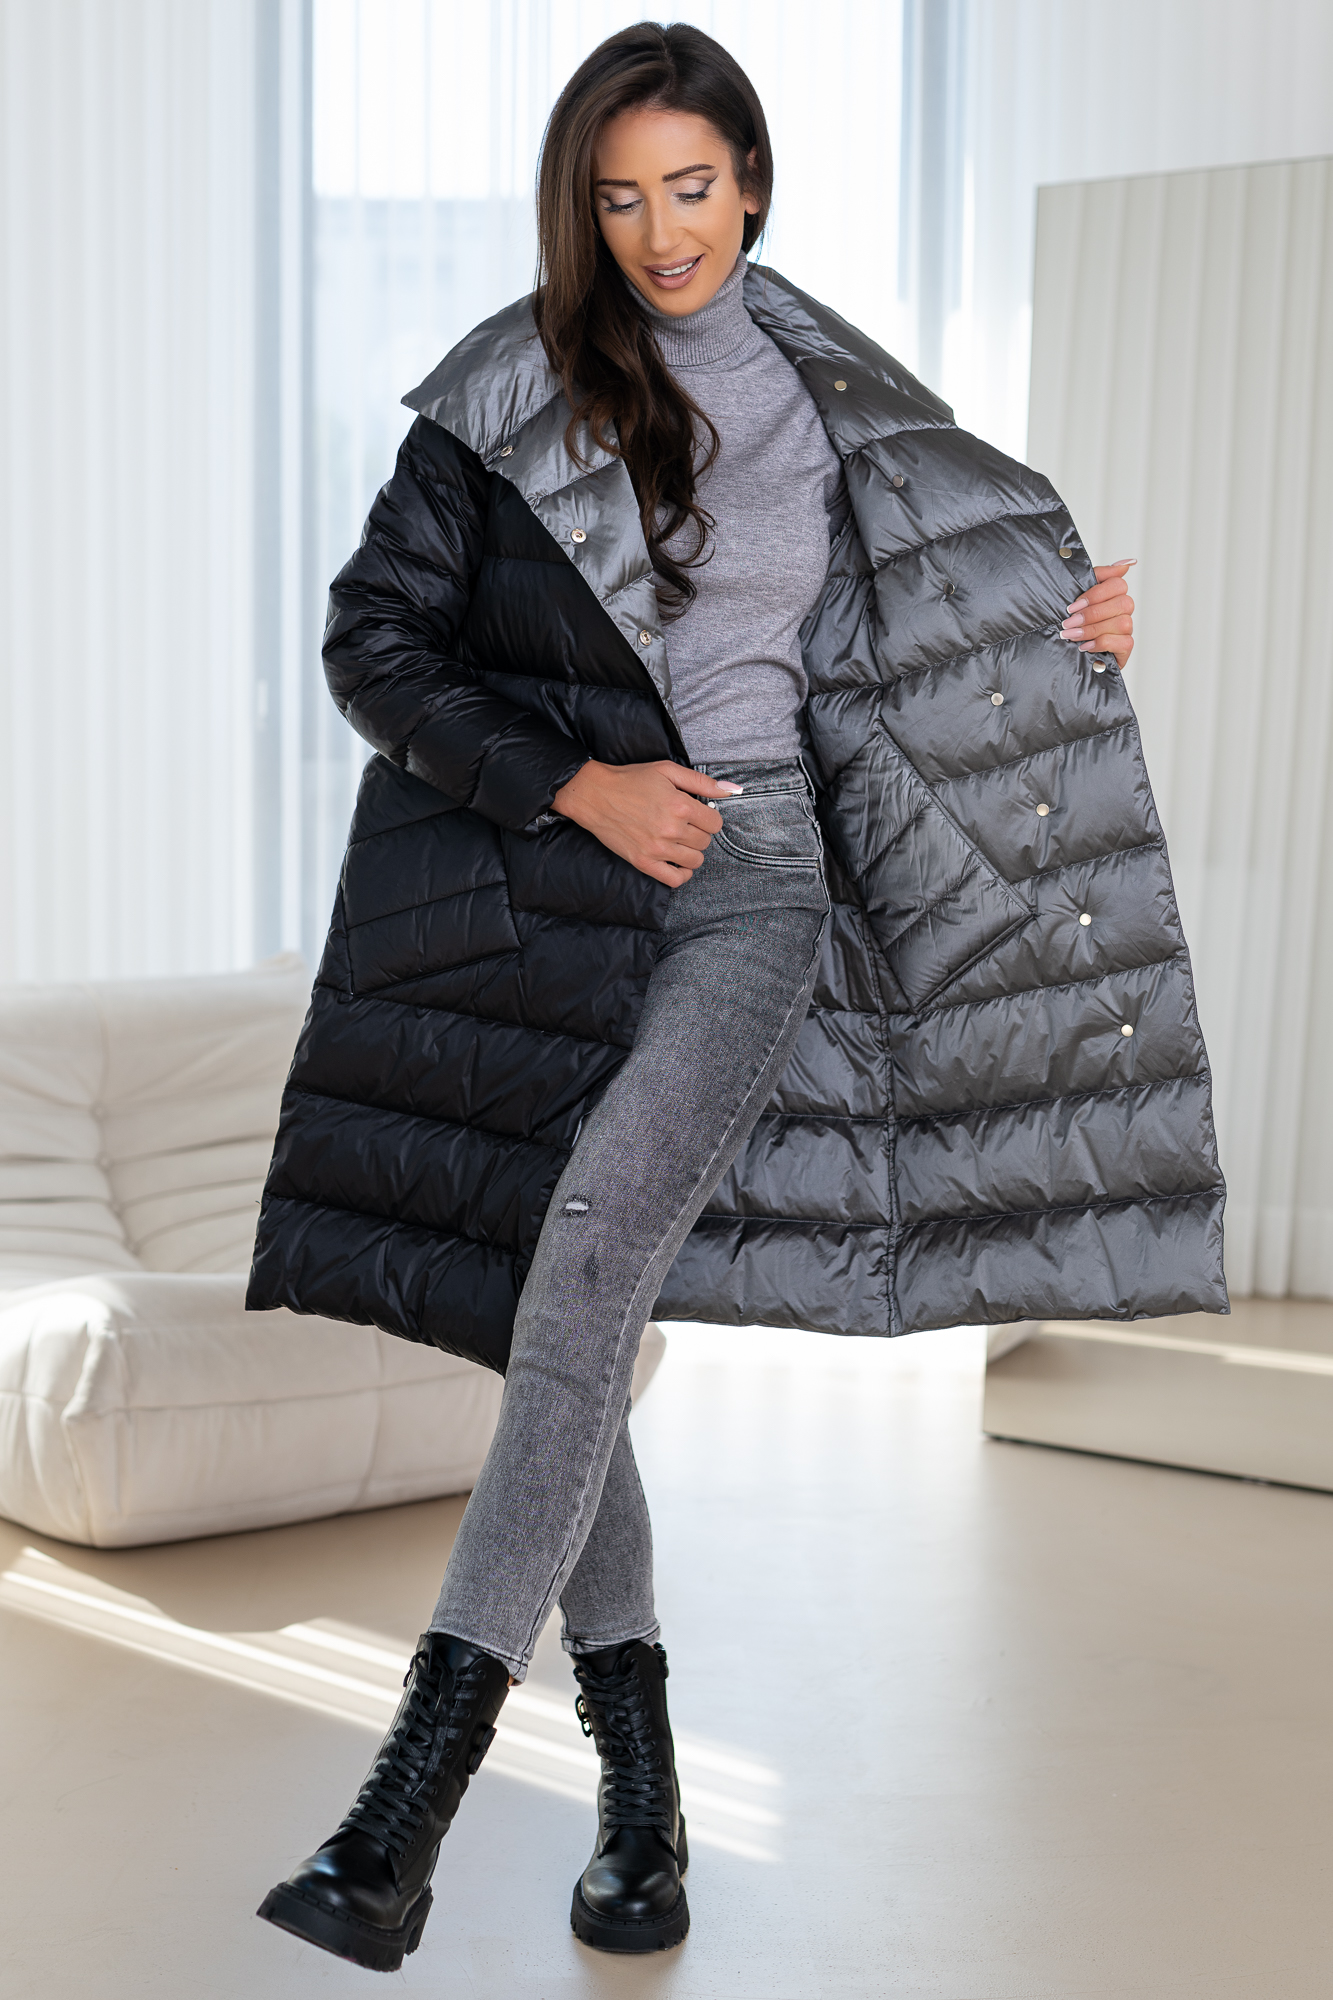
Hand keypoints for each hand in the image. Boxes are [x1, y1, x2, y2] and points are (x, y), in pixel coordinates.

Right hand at [551, 759, 741, 887]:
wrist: (595, 795)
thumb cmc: (630, 780)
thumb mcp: (667, 771)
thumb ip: (701, 781)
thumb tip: (732, 789)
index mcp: (680, 805)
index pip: (715, 823)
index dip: (709, 817)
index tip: (698, 814)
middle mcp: (671, 829)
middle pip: (705, 842)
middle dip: (699, 832)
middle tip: (684, 824)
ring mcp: (657, 849)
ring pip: (695, 861)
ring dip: (692, 851)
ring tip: (680, 840)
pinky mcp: (644, 862)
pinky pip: (675, 879)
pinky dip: (681, 874)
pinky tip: (677, 861)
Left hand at [1060, 559, 1135, 666]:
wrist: (1062, 652)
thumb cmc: (1072, 622)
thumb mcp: (1078, 594)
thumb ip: (1098, 575)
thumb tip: (1127, 563)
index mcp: (1113, 594)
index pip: (1118, 584)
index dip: (1095, 595)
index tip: (1073, 606)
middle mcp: (1123, 610)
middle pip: (1122, 603)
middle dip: (1091, 614)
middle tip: (1069, 623)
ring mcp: (1126, 629)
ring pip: (1123, 623)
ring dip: (1093, 630)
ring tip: (1072, 635)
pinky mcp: (1126, 647)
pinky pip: (1125, 642)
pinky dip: (1102, 643)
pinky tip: (1086, 646)